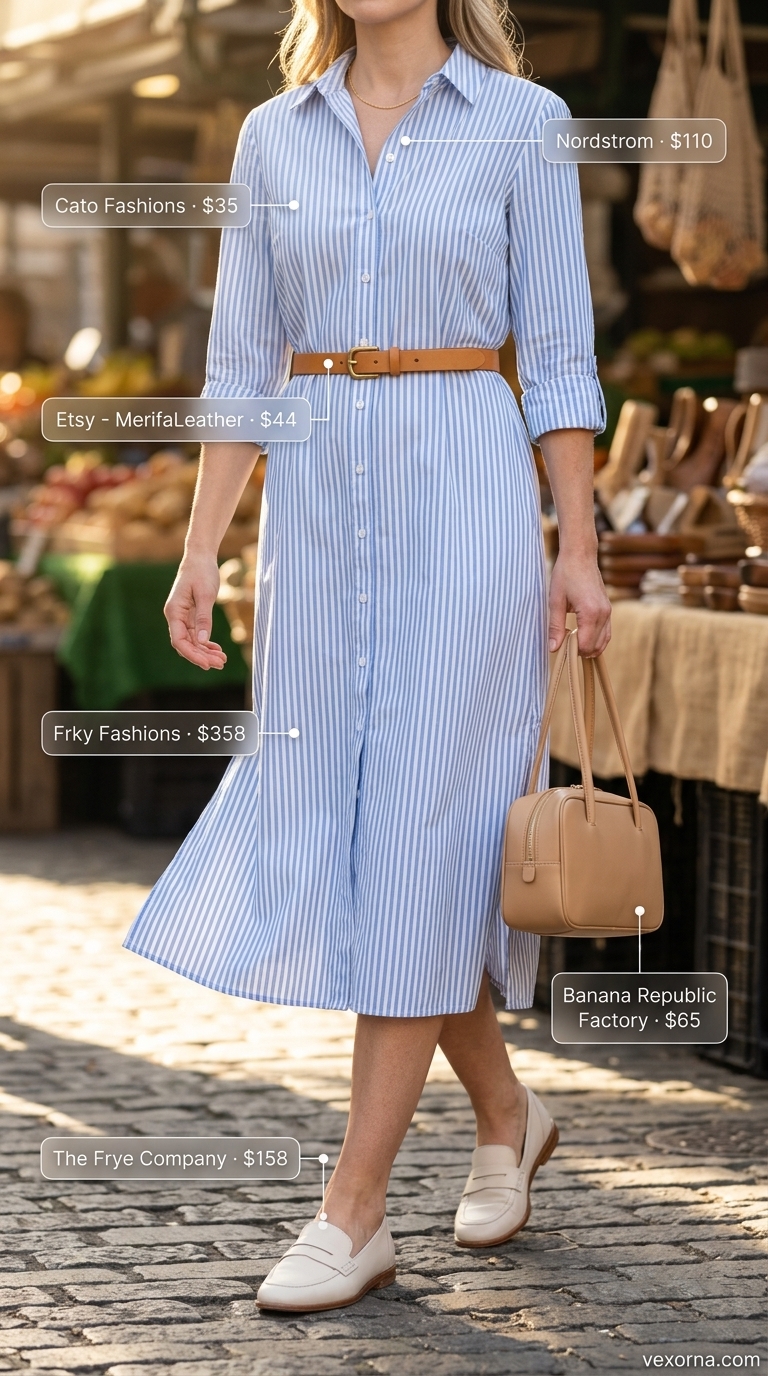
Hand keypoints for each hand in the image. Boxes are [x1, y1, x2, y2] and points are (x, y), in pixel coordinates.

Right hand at [164, 552, 227, 670]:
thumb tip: (203, 641)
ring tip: (222, 660)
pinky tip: (217, 650)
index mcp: (174, 612)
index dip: (192, 655)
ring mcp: (182, 617)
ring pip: (192, 641)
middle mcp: (175, 617)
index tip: (207, 664)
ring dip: (206, 652)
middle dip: (202, 656)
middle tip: (220, 664)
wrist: (200, 557)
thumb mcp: (205, 595)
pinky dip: (206, 643)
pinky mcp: (191, 615)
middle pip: (186, 644)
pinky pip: (197, 634)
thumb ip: (203, 618)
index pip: (179, 641)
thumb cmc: (201, 572)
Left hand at [548, 548, 610, 657]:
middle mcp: (603, 614)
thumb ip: (555, 627)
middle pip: (595, 647)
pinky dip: (597, 639)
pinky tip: (583, 637)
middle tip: (564, 645)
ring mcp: (608, 611)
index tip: (560, 648)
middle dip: (581, 651)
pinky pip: (607, 632)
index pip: (585, 645)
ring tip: (573, 643)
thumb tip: (553, 649)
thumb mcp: (555, 601)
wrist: (580, 555)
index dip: (572, 651)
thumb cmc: (565, 575)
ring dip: (590, 647)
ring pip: (604, 641)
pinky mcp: (608, 609)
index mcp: (590, 613)